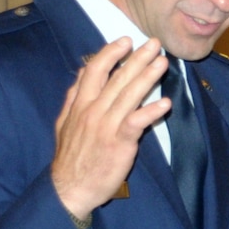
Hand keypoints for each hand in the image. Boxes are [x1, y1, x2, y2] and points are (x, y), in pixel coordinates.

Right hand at [51, 37, 168, 222]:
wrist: (69, 187)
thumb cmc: (71, 156)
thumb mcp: (63, 123)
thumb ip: (73, 96)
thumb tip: (81, 73)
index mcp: (80, 104)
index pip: (95, 71)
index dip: (110, 53)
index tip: (125, 41)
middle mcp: (93, 111)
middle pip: (117, 79)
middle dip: (137, 59)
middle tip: (153, 43)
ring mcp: (107, 126)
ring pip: (129, 96)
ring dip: (147, 77)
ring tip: (162, 63)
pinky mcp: (119, 143)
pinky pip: (136, 123)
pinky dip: (151, 112)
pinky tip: (165, 103)